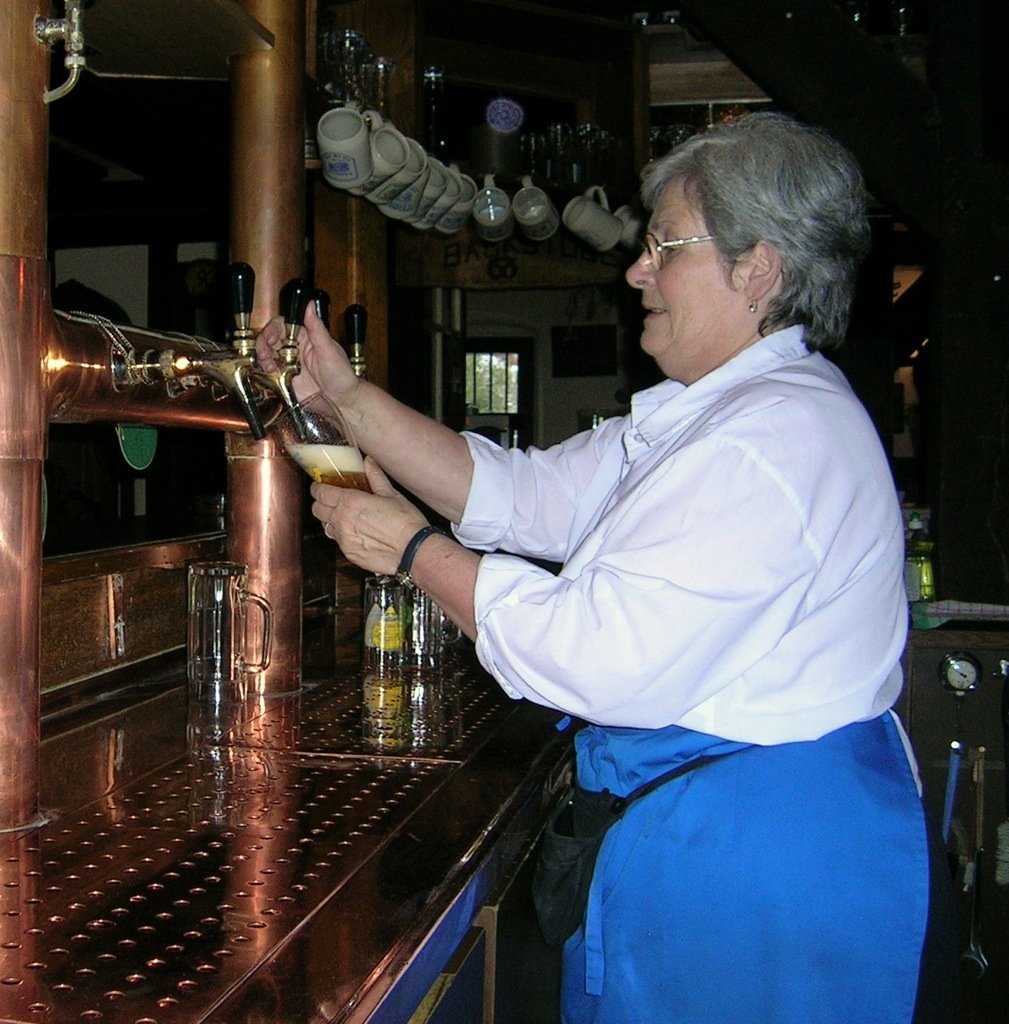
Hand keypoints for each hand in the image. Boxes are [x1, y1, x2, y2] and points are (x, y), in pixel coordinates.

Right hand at [255, 301, 358, 405]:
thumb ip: (317, 327)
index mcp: (305, 337)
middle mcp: (294, 348)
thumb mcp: (329, 349)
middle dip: (263, 344)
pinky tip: (270, 374)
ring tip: (270, 366)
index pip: (282, 325)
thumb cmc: (341, 375)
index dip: (273, 329)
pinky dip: (263, 372)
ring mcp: (288, 363)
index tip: (271, 338)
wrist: (341, 401)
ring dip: (263, 358)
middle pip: (269, 338)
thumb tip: (310, 305)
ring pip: (266, 354)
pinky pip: (268, 372)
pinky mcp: (284, 379)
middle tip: (266, 354)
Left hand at [310, 457, 427, 575]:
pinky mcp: (349, 553)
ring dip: (330, 519)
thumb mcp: (391, 494)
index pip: (320, 492)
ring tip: (344, 516)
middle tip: (331, 499)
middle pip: (317, 509)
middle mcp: (342, 520)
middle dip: (321, 502)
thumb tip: (369, 463)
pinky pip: (338, 541)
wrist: (413, 551)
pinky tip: (356, 532)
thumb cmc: (405, 523)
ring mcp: (344, 539)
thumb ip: (375, 477)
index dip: (318, 487)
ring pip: (325, 526)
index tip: (321, 485)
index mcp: (350, 502)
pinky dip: (342, 535)